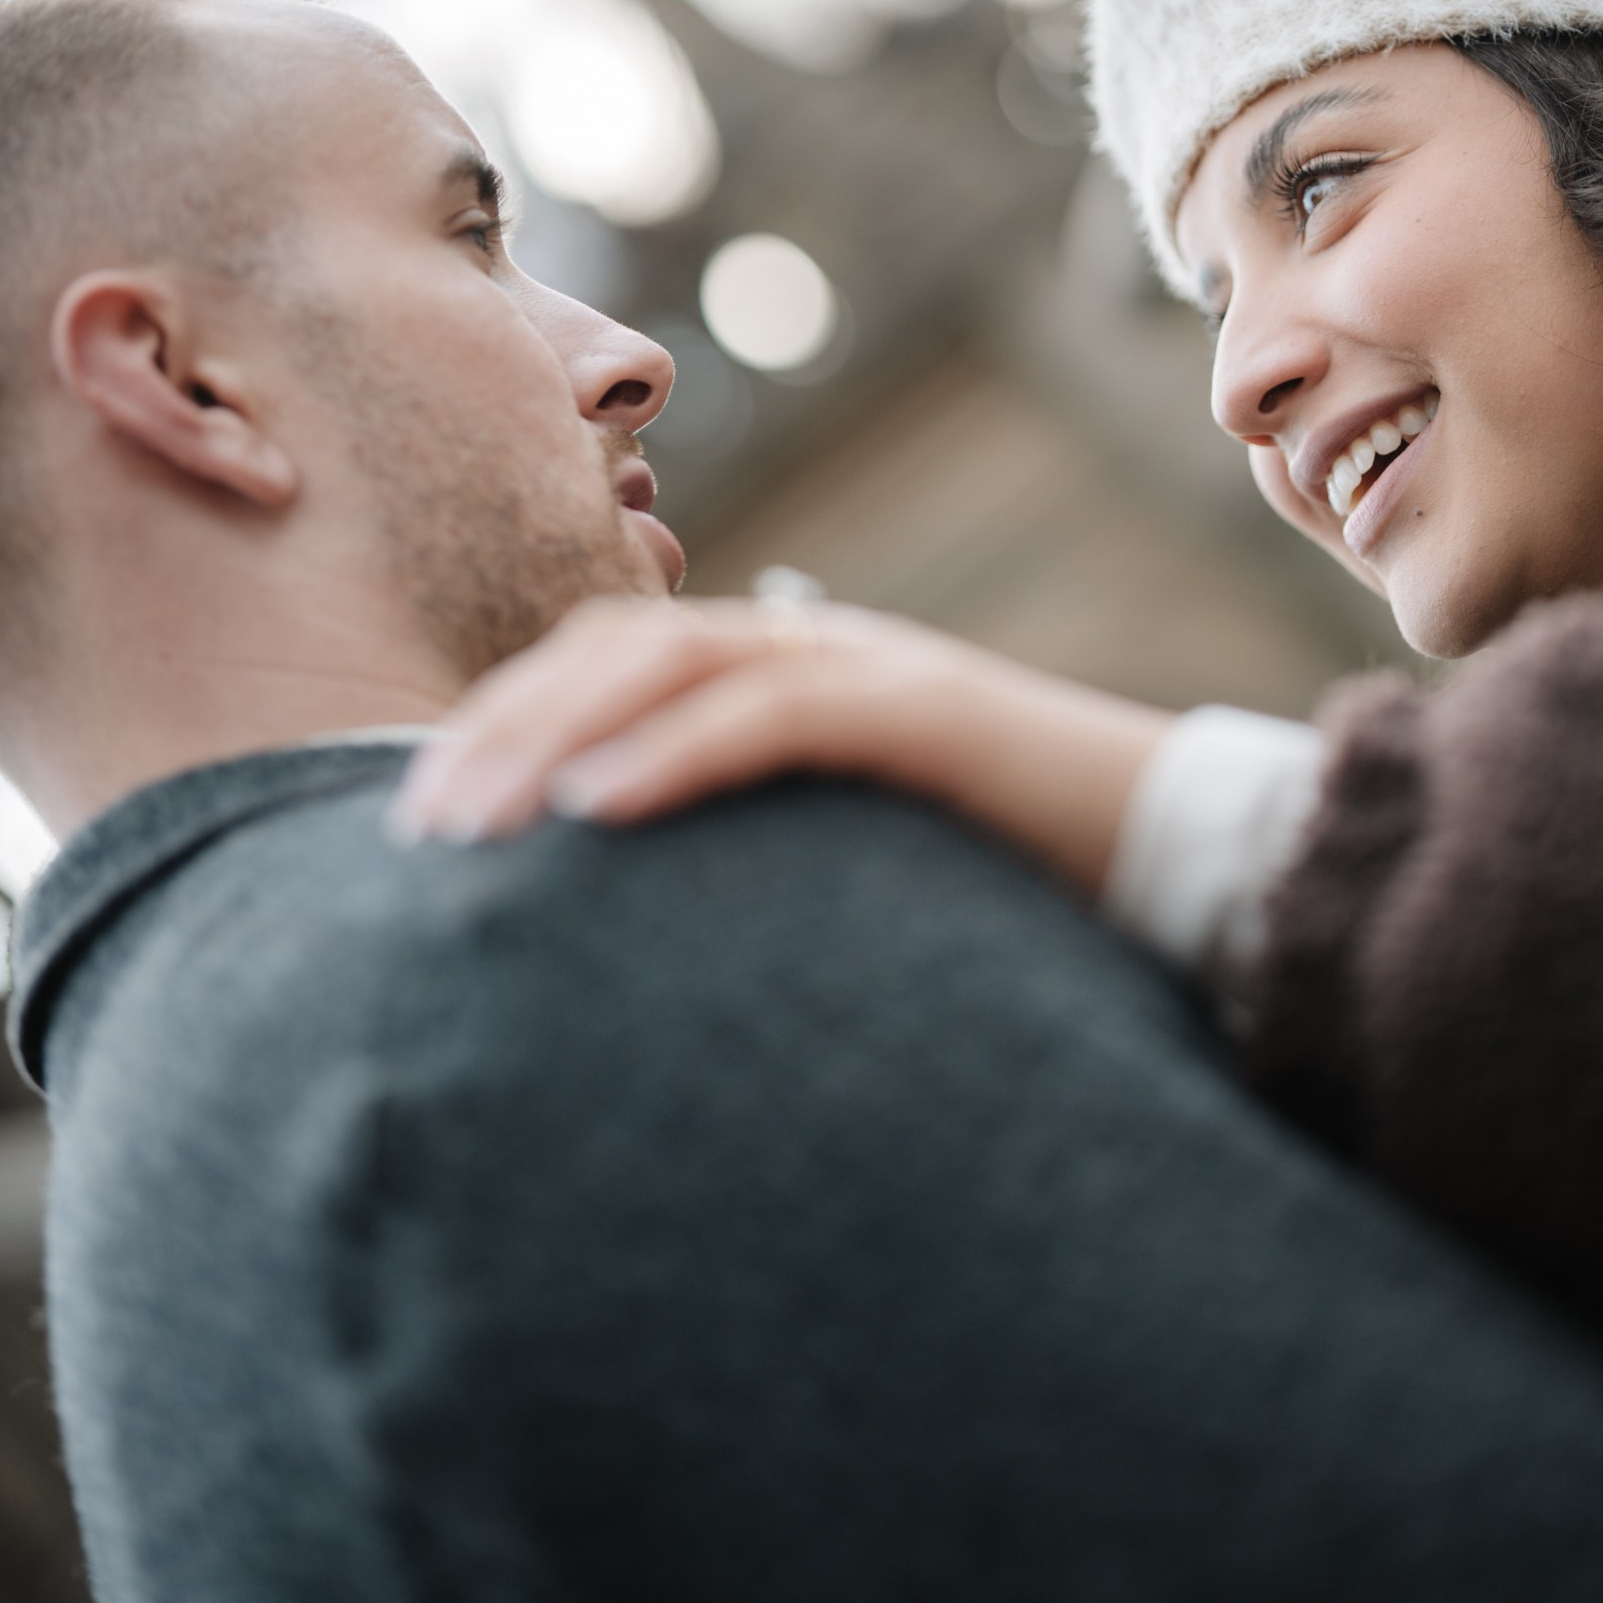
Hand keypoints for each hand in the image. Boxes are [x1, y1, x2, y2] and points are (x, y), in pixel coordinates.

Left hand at [389, 596, 1173, 898]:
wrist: (1187, 861)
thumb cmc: (1020, 890)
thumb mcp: (853, 872)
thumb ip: (761, 870)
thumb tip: (639, 956)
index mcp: (792, 673)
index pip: (616, 664)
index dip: (510, 721)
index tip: (421, 815)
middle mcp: (818, 646)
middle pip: (620, 647)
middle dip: (503, 726)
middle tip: (415, 830)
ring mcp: (873, 665)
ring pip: (676, 659)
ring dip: (557, 731)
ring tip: (473, 822)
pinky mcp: (928, 711)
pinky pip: (776, 709)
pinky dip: (676, 752)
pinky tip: (597, 812)